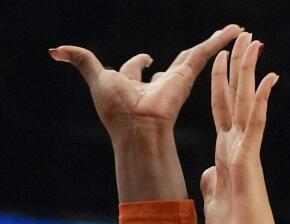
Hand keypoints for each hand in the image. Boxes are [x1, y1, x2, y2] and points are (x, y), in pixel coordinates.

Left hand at [52, 24, 241, 142]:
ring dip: (216, 41)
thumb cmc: (115, 111)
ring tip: (235, 30)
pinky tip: (235, 29)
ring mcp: (176, 79)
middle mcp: (159, 83)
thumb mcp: (95, 77)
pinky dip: (220, 39)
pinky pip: (206, 51)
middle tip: (204, 45)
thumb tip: (54, 50)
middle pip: (176, 61)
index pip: (139, 68)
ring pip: (198, 53)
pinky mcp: (188, 76)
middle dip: (189, 53)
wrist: (137, 128)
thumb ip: (79, 60)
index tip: (145, 59)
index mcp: (136, 85)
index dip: (139, 62)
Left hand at [200, 32, 279, 223]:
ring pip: (248, 103)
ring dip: (250, 73)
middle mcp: (238, 146)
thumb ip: (214, 182)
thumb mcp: (215, 201)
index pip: (222, 111)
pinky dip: (262, 101)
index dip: (219, 85)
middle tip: (244, 37)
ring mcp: (246, 151)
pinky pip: (256, 125)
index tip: (220, 59)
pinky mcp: (250, 160)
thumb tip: (211, 172)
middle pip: (236, 99)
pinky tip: (268, 78)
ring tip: (253, 43)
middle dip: (238, 67)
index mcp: (227, 154)